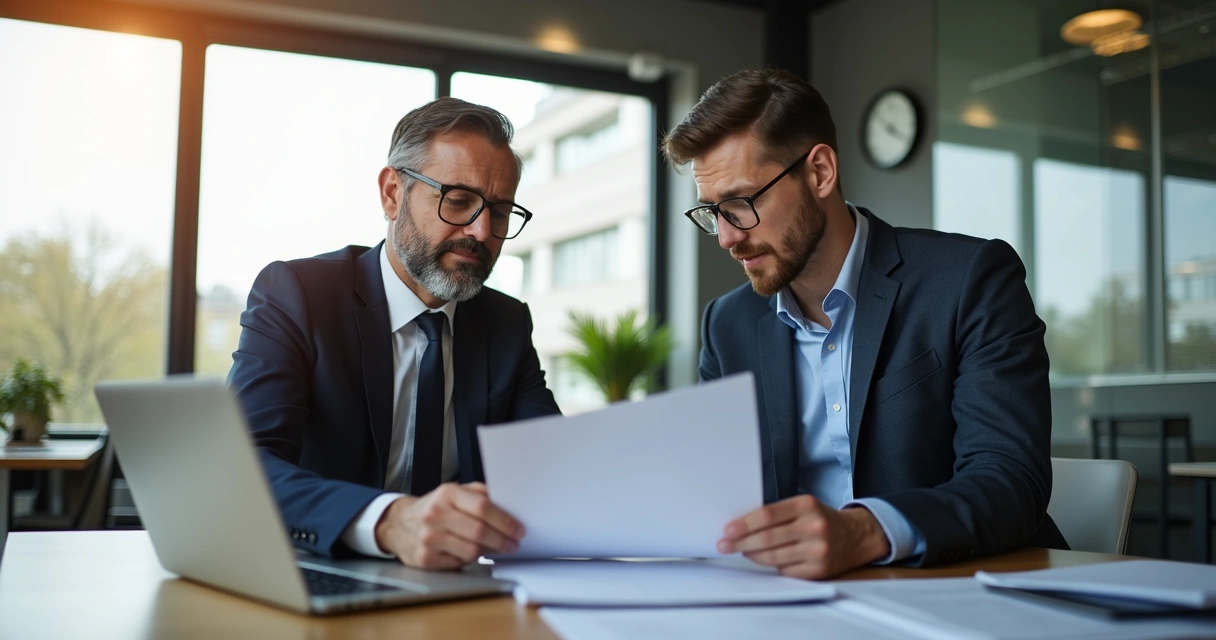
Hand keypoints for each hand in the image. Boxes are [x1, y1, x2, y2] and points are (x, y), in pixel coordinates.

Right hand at [374, 482, 524, 569]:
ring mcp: (428, 538)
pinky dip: (470, 560)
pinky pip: (458, 563)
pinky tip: (473, 553)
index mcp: (447, 493)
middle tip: (514, 544)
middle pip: (479, 531)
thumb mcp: (455, 492)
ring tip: (497, 548)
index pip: (482, 507)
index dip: (505, 520)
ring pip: (471, 550)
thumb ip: (480, 495)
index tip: (519, 529)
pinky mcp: (425, 558)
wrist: (399, 523)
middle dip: (502, 540)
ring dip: (489, 551)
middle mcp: (435, 515)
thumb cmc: (435, 507)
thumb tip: (510, 505)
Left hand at [718, 495, 889, 578]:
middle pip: (768, 538)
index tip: (728, 529)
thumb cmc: (822, 520)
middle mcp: (814, 527)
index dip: (744, 524)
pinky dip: (771, 565)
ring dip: (752, 555)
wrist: (856, 536)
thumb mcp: (804, 507)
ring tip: (742, 551)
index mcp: (807, 506)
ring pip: (773, 557)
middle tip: (725, 544)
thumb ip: (777, 514)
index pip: (768, 515)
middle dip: (741, 543)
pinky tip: (765, 559)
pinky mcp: (818, 570)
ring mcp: (817, 550)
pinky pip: (785, 570)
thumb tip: (742, 526)